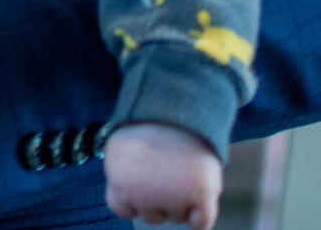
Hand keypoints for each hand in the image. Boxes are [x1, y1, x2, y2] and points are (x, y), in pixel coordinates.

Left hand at [103, 122, 221, 229]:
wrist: (178, 103)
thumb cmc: (150, 125)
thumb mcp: (123, 145)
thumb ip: (124, 174)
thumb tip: (129, 203)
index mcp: (119, 181)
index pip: (123, 209)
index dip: (133, 199)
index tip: (141, 184)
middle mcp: (142, 194)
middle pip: (151, 216)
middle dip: (158, 200)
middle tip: (165, 170)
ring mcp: (172, 196)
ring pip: (177, 217)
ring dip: (181, 202)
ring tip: (181, 169)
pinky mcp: (200, 193)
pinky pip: (201, 222)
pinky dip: (200, 222)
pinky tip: (198, 215)